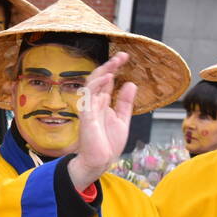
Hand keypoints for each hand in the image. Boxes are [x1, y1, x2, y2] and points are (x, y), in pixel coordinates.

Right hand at [68, 51, 135, 191]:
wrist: (99, 161)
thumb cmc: (108, 144)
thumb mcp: (122, 120)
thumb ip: (125, 103)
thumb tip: (130, 84)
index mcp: (103, 103)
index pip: (107, 81)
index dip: (115, 68)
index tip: (125, 58)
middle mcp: (95, 103)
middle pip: (100, 78)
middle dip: (110, 65)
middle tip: (122, 56)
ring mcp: (89, 108)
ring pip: (93, 83)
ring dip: (104, 71)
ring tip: (116, 62)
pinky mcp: (86, 114)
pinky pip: (89, 95)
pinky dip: (98, 84)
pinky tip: (108, 76)